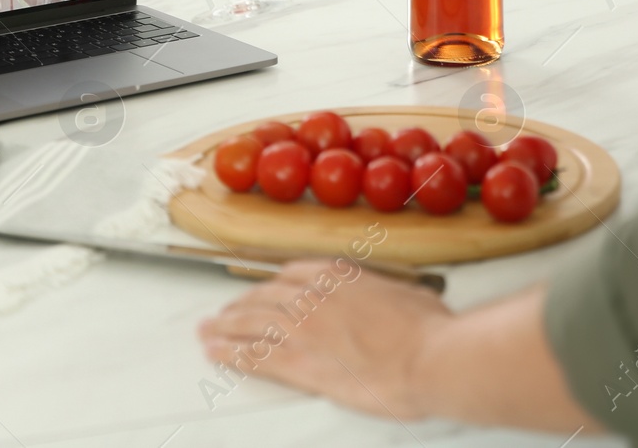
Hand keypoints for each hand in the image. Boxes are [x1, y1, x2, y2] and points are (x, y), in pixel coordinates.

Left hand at [197, 259, 451, 419]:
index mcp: (338, 276)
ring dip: (224, 326)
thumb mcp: (409, 294)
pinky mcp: (299, 363)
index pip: (290, 274)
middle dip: (240, 304)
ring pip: (250, 323)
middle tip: (224, 312)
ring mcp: (302, 328)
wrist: (430, 358)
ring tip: (207, 330)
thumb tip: (394, 300)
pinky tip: (216, 353)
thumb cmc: (429, 331)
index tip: (262, 291)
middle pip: (263, 296)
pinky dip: (230, 353)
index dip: (271, 285)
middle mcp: (312, 296)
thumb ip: (388, 295)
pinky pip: (254, 355)